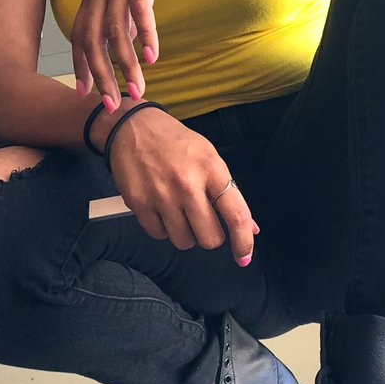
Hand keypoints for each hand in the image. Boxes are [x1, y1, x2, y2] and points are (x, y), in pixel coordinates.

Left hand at [71, 0, 196, 107]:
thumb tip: (126, 42)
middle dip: (101, 77)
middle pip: (93, 40)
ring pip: (116, 31)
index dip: (81, 66)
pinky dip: (146, 36)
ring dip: (126, 65)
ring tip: (137, 91)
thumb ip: (125, 11)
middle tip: (111, 105)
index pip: (80, 35)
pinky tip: (153, 58)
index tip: (86, 95)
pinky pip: (140, 10)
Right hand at [101, 105, 260, 266]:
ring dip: (185, 233)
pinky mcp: (139, 202)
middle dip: (210, 236)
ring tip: (179, 210)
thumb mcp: (208, 157)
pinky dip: (163, 228)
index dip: (244, 242)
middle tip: (203, 221)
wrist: (133, 127)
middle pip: (210, 237)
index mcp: (211, 168)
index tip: (244, 256)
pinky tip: (161, 208)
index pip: (236, 214)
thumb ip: (228, 192)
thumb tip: (251, 227)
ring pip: (184, 241)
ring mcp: (161, 194)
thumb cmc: (175, 143)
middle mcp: (187, 183)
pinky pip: (159, 235)